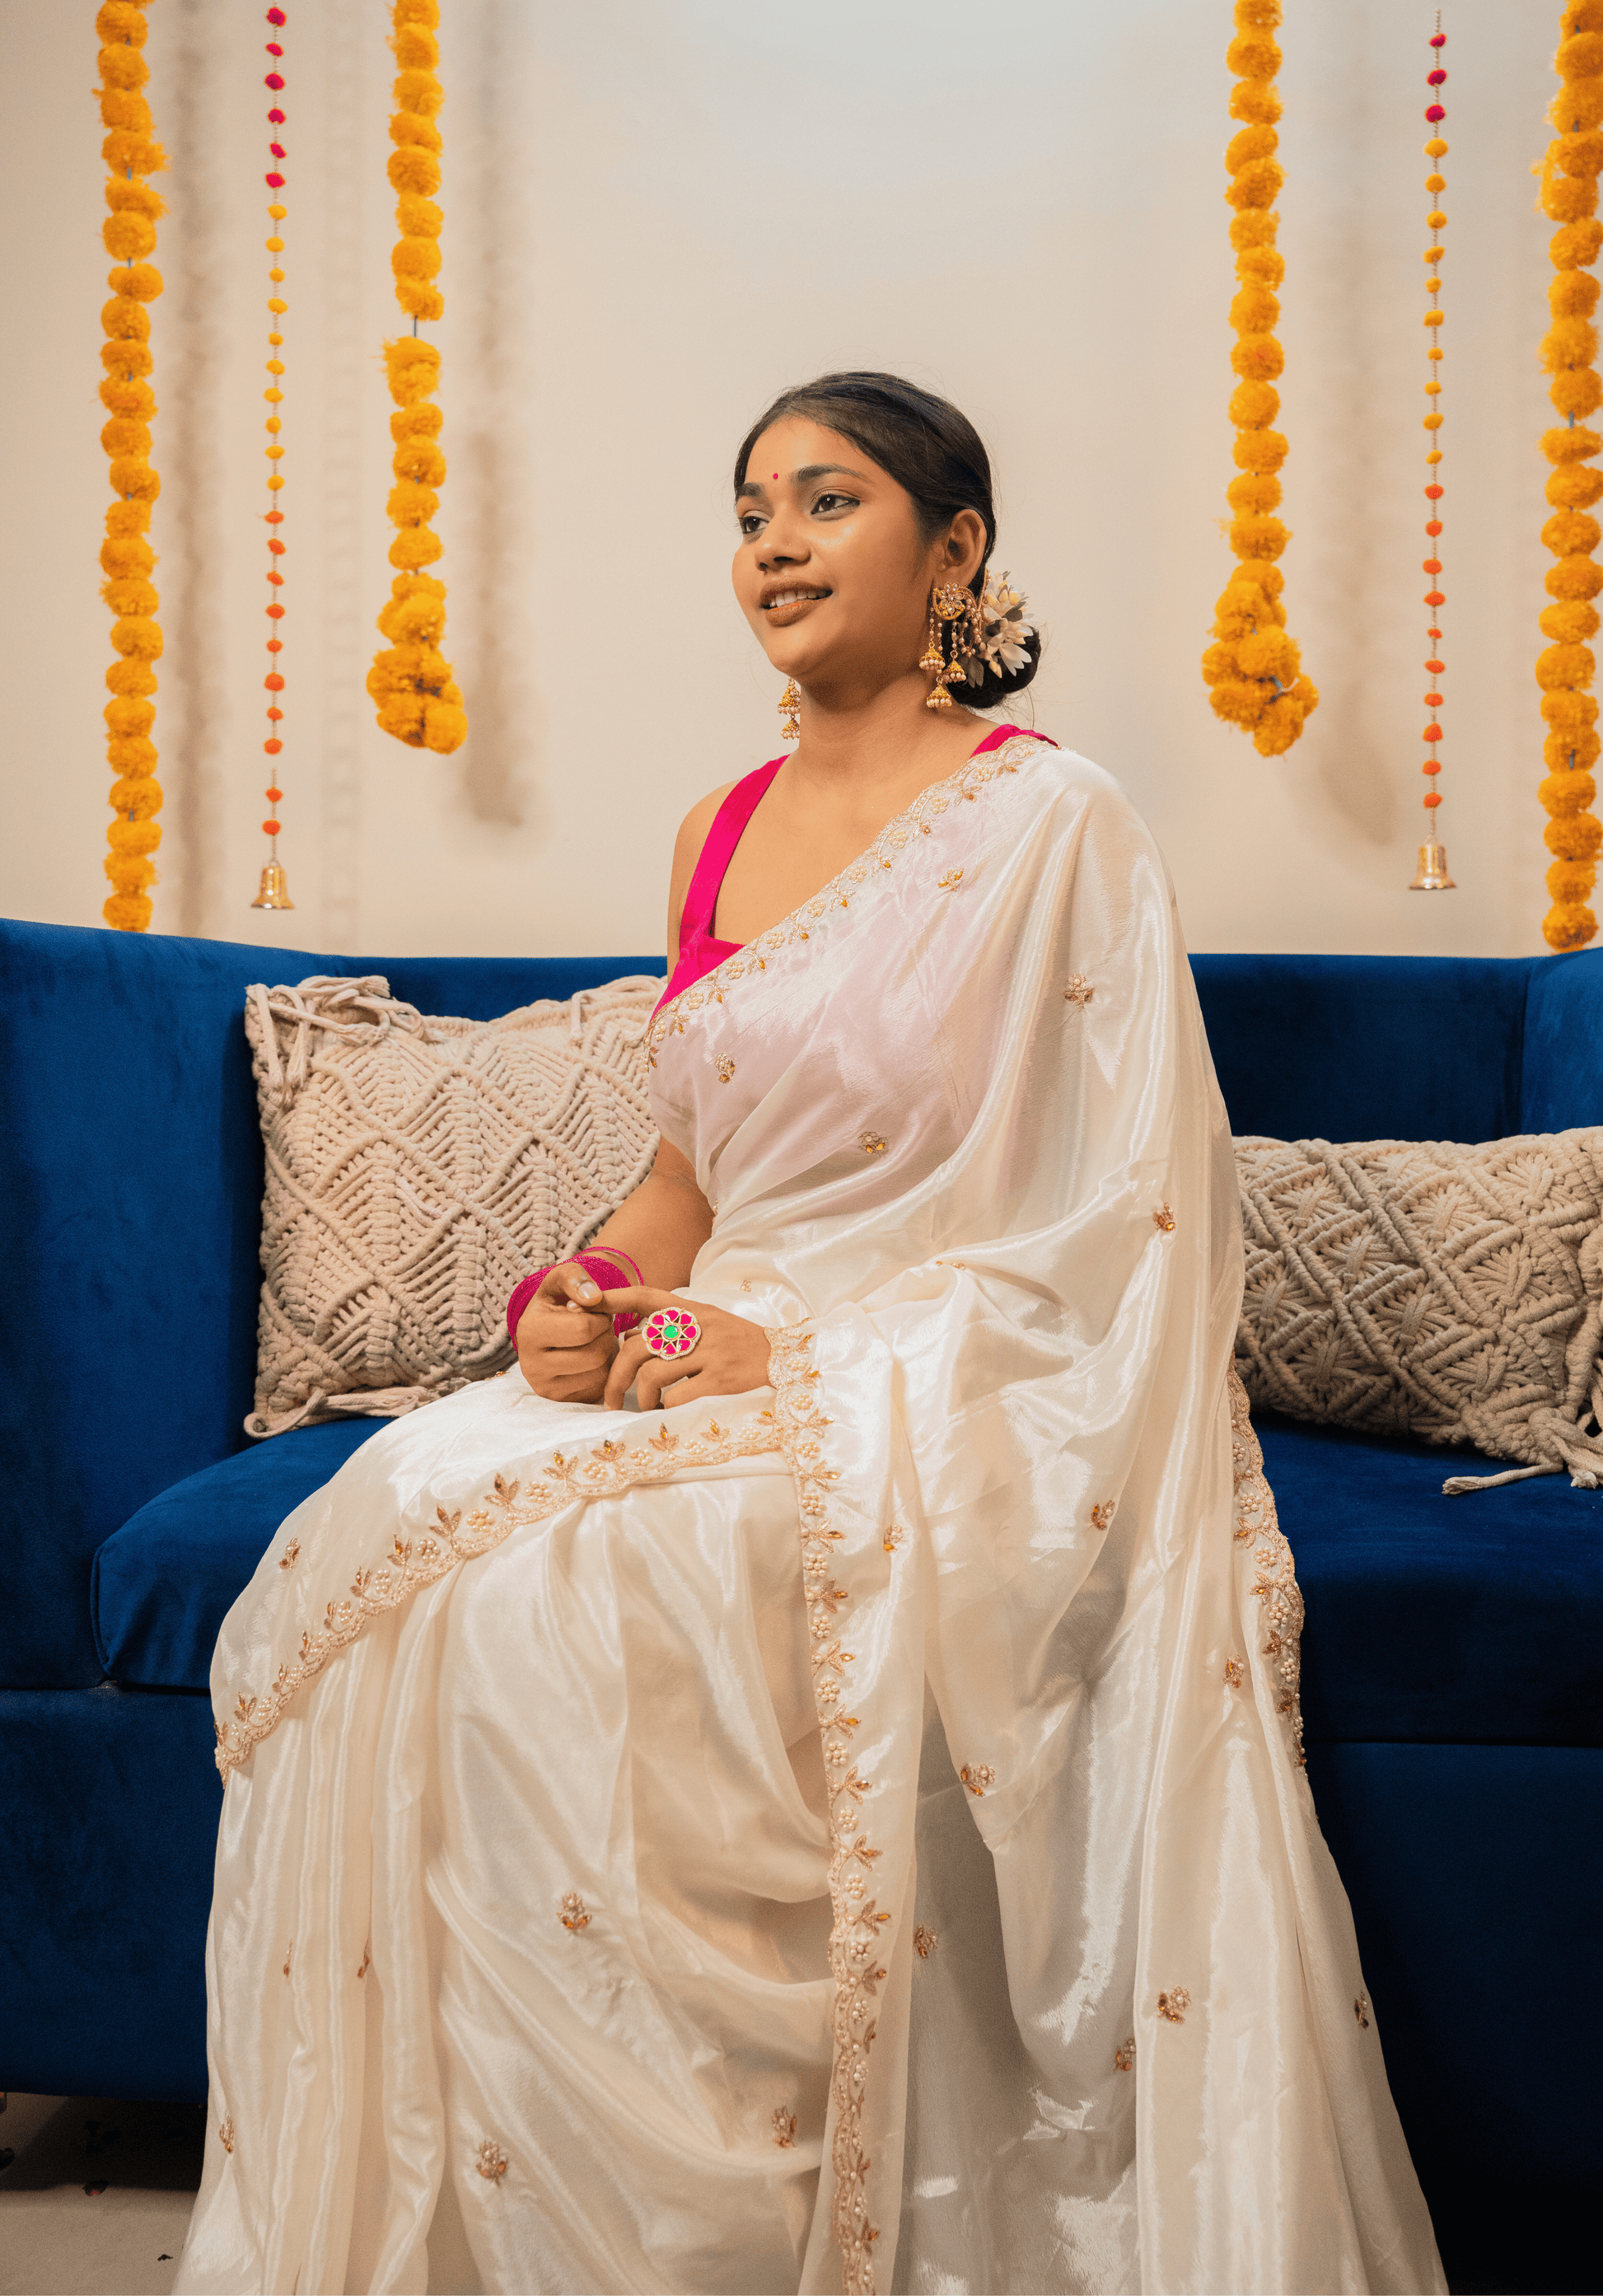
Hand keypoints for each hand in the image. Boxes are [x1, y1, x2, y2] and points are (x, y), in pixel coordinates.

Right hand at [515, 1262, 618, 1402]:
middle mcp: (532, 1366)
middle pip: (595, 1355)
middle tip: (596, 1329)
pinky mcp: (563, 1401)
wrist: (547, 1330)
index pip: (584, 1329)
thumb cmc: (557, 1302)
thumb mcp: (561, 1280)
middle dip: (605, 1337)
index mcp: (529, 1332)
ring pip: (601, 1374)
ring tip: (592, 1342)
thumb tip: (594, 1298)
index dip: (599, 1318)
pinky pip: (600, 1389)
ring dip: (607, 1354)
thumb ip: (576, 1277)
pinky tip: (591, 1360)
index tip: (592, 1312)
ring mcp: (546, 1389)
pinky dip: (604, 1372)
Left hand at [599, 1288, 771, 1410]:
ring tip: (648, 1406)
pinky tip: (671, 1411)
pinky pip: (677, 1397)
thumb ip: (673, 1328)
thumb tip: (627, 1337)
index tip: (586, 1304)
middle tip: (609, 1398)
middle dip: (616, 1376)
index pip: (646, 1297)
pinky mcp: (721, 1381)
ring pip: (653, 1374)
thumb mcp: (709, 1324)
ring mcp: (711, 1353)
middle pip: (638, 1347)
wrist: (787, 1360)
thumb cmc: (741, 1345)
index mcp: (694, 1310)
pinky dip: (666, 1409)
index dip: (614, 1299)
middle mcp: (699, 1327)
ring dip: (642, 1397)